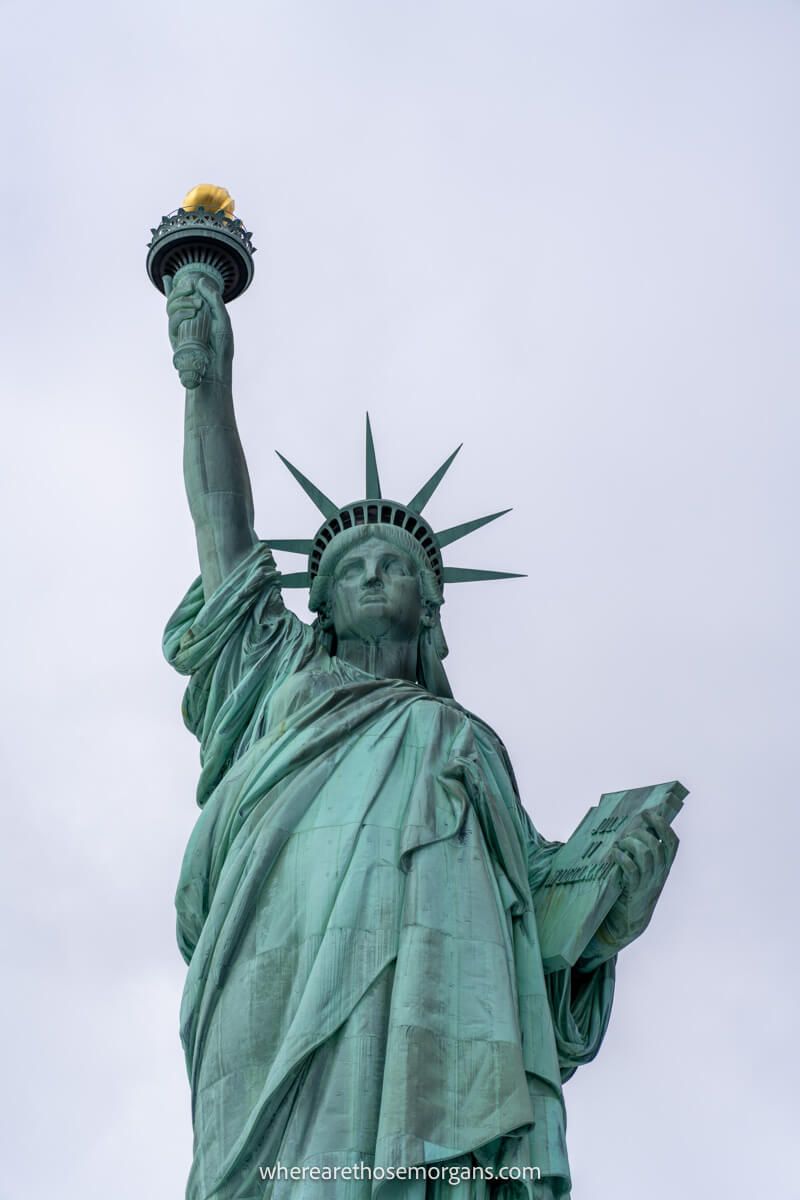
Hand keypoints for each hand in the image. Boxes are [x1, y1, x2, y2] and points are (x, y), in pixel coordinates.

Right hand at [166, 271, 232, 386]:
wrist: (216, 372)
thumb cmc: (221, 349)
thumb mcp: (222, 321)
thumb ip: (214, 300)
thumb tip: (200, 280)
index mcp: (197, 315)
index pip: (183, 297)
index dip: (175, 286)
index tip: (180, 276)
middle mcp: (186, 321)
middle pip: (175, 299)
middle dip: (181, 288)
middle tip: (191, 285)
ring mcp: (179, 329)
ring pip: (171, 307)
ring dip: (182, 300)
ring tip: (197, 303)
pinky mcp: (175, 338)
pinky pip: (172, 321)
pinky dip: (180, 313)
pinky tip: (191, 311)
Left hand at [594, 810, 678, 954]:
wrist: (628, 923)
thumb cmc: (632, 891)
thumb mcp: (644, 873)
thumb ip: (643, 854)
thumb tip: (633, 828)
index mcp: (664, 867)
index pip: (672, 843)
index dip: (663, 826)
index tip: (650, 814)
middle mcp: (659, 874)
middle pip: (657, 845)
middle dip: (642, 832)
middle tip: (628, 831)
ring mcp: (647, 882)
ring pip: (647, 854)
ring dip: (631, 843)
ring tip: (620, 842)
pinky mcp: (633, 890)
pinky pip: (631, 869)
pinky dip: (623, 857)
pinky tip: (614, 853)